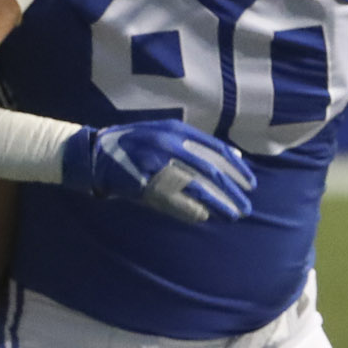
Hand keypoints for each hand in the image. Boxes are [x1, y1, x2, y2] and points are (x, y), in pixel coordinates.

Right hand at [59, 122, 254, 224]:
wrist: (96, 154)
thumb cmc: (136, 144)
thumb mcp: (166, 134)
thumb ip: (198, 144)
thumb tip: (236, 158)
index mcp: (177, 130)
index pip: (217, 150)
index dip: (237, 170)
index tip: (250, 185)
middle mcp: (169, 143)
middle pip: (211, 171)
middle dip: (232, 191)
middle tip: (245, 207)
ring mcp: (156, 162)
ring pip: (197, 187)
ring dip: (217, 204)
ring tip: (232, 216)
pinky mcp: (145, 181)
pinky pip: (175, 200)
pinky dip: (192, 210)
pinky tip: (204, 218)